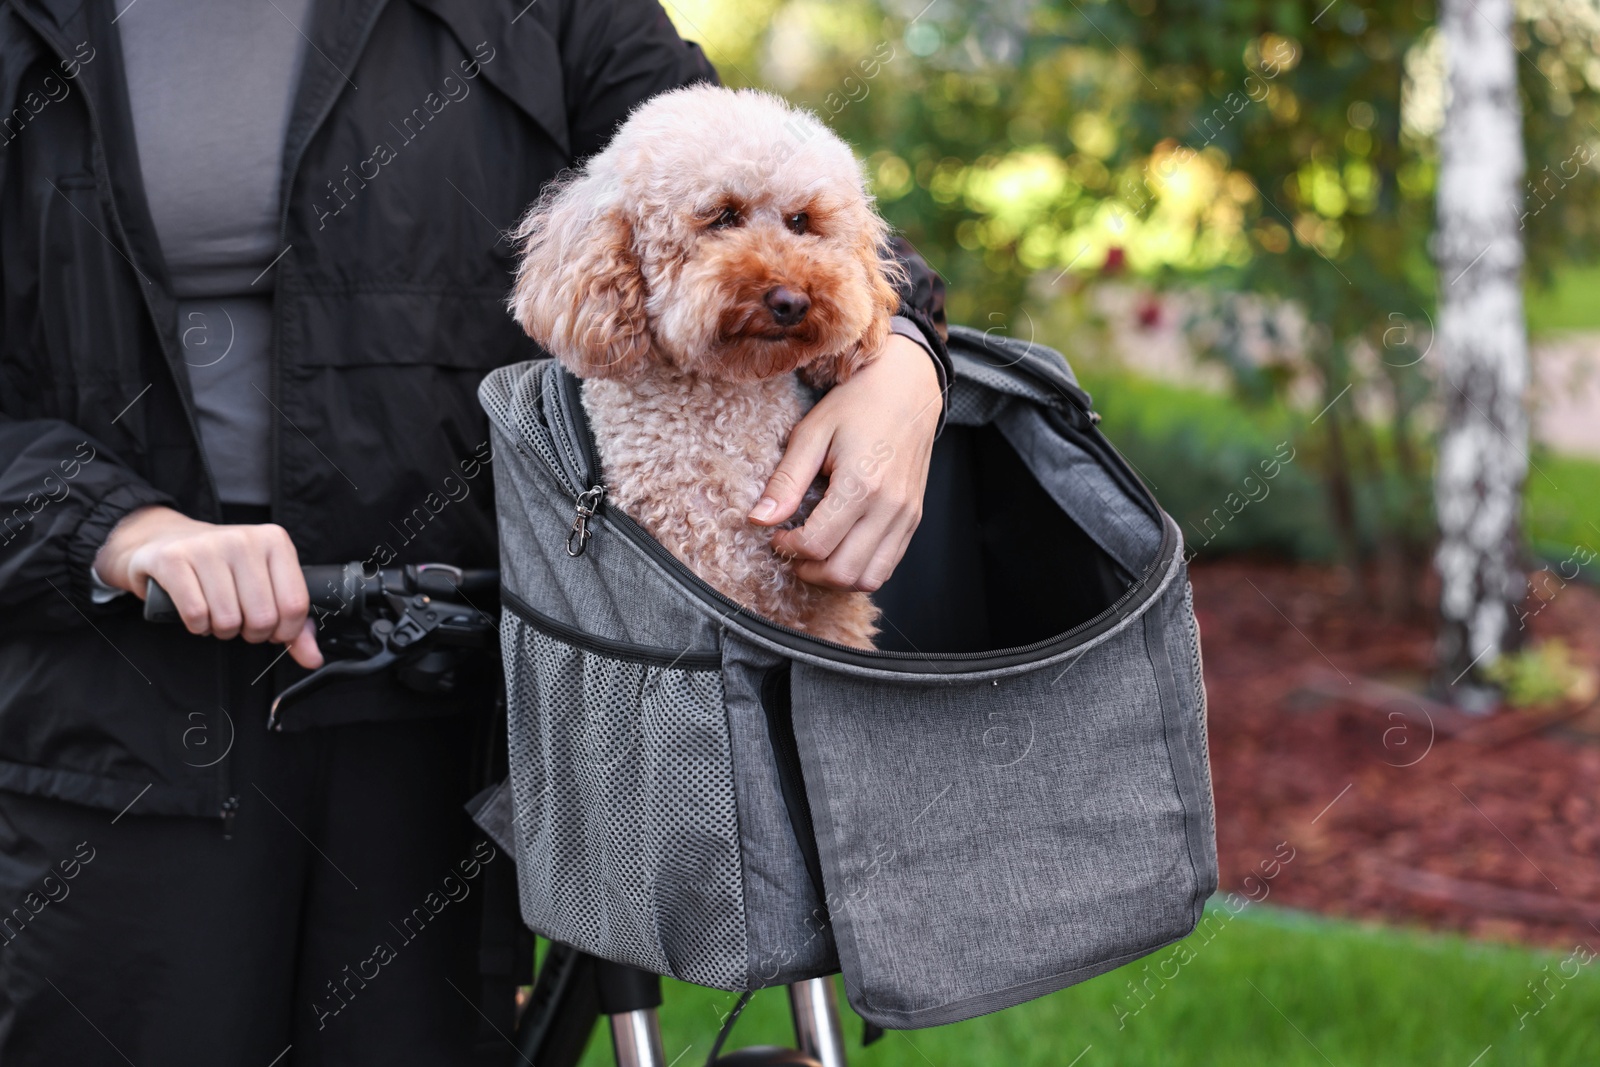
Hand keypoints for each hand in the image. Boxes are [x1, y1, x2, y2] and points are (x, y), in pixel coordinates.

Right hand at [93, 506, 322, 668]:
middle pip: (263, 617)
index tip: (273, 630)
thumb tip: (313, 659)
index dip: (285, 631)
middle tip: (240, 622)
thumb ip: (295, 625)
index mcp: (275, 541)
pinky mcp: (173, 559)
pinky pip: (196, 614)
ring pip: (228, 619)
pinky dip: (197, 626)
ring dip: (222, 630)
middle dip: (252, 633)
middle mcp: (244, 540)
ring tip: (217, 615)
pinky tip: (197, 614)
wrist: (166, 540)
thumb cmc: (223, 568)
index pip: (295, 605)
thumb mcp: (265, 586)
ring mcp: (207, 547)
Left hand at [749, 333, 940, 590]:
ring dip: (835, 578)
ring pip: (869, 579)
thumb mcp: (812, 433)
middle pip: (843, 572)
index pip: (818, 544)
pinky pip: (887, 565)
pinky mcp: (914, 519)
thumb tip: (759, 519)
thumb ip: (786, 481)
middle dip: (808, 570)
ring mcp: (906, 516)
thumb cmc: (858, 404)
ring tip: (815, 556)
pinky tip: (840, 549)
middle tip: (792, 550)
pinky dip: (860, 570)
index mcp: (861, 484)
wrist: (908, 388)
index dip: (789, 548)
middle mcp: (889, 506)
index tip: (777, 534)